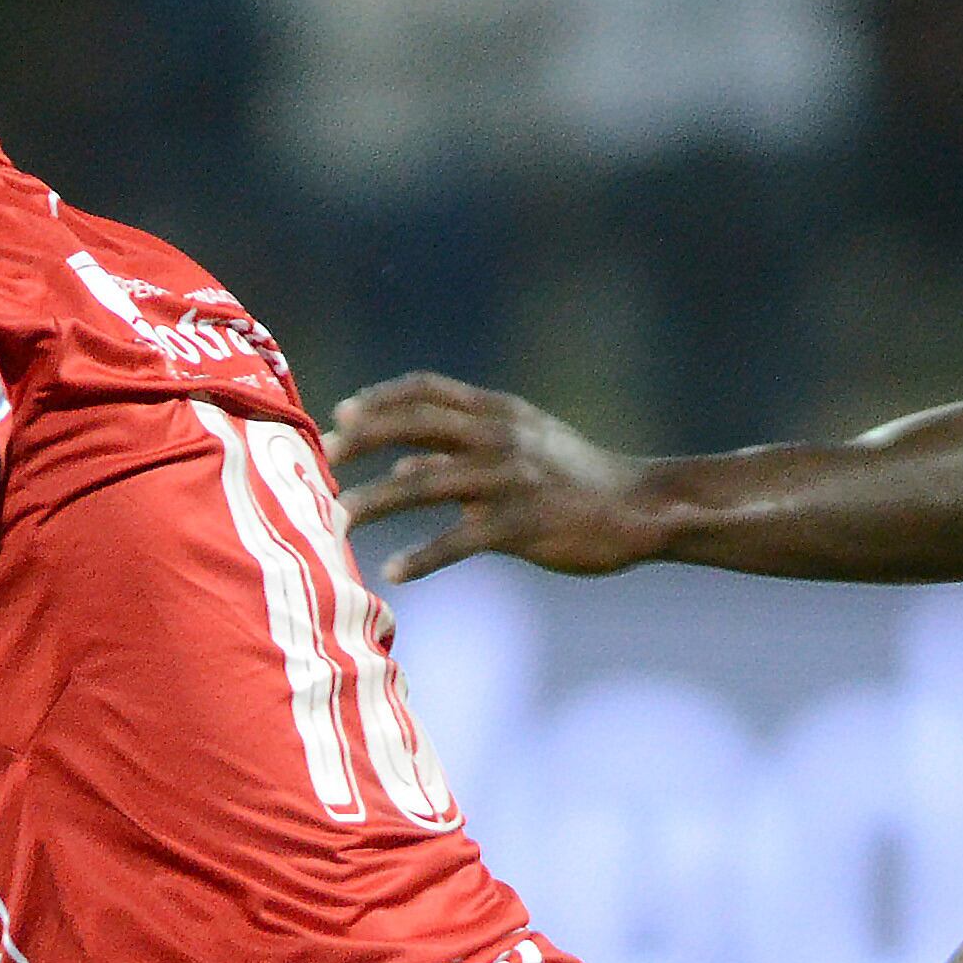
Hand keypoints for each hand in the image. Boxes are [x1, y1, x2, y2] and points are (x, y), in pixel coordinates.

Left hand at [325, 374, 660, 577]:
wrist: (638, 507)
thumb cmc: (574, 477)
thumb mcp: (524, 442)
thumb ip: (465, 446)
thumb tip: (403, 467)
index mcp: (499, 410)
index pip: (427, 389)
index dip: (380, 398)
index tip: (341, 414)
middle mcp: (498, 436)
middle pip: (413, 425)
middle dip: (361, 440)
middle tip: (324, 463)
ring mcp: (507, 479)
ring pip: (422, 484)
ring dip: (373, 503)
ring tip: (336, 524)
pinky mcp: (519, 526)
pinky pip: (457, 541)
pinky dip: (422, 557)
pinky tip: (394, 572)